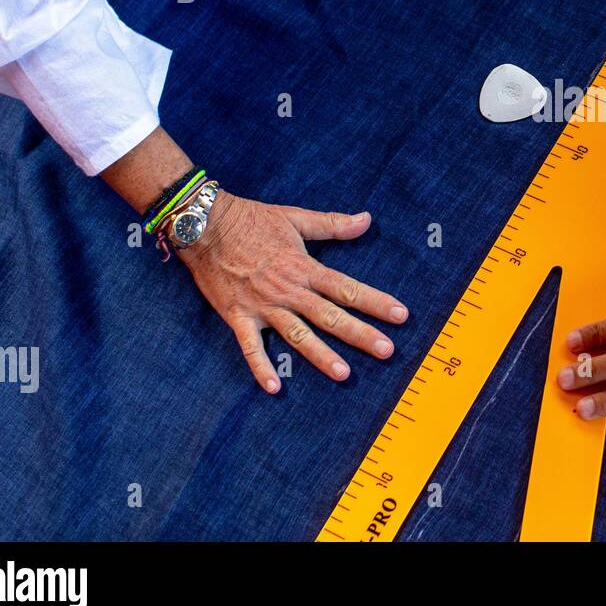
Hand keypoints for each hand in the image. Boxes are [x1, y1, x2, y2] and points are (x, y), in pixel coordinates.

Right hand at [179, 191, 407, 392]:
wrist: (204, 225)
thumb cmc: (252, 220)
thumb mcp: (296, 218)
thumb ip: (332, 224)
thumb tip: (367, 219)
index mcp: (305, 268)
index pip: (347, 288)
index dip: (376, 302)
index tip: (400, 315)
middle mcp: (289, 290)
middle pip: (330, 316)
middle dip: (360, 334)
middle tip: (386, 351)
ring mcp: (263, 306)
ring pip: (298, 335)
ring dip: (320, 355)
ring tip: (343, 374)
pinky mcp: (238, 316)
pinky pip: (251, 347)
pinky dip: (260, 368)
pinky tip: (274, 388)